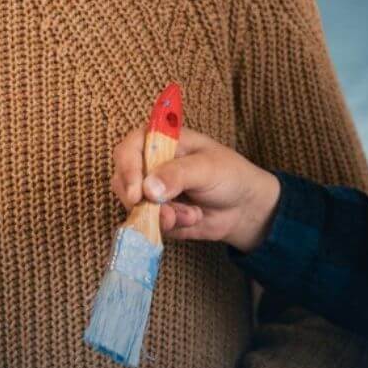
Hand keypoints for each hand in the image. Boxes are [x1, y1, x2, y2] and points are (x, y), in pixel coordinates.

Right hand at [110, 124, 281, 251]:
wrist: (244, 208)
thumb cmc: (229, 175)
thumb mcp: (208, 168)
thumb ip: (178, 175)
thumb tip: (148, 189)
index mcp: (161, 141)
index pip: (129, 149)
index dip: (128, 170)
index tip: (136, 194)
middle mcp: (150, 164)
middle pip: (123, 181)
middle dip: (144, 201)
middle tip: (167, 213)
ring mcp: (150, 191)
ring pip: (134, 207)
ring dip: (162, 216)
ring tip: (192, 214)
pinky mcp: (155, 213)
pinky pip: (147, 223)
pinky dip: (169, 226)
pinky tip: (192, 219)